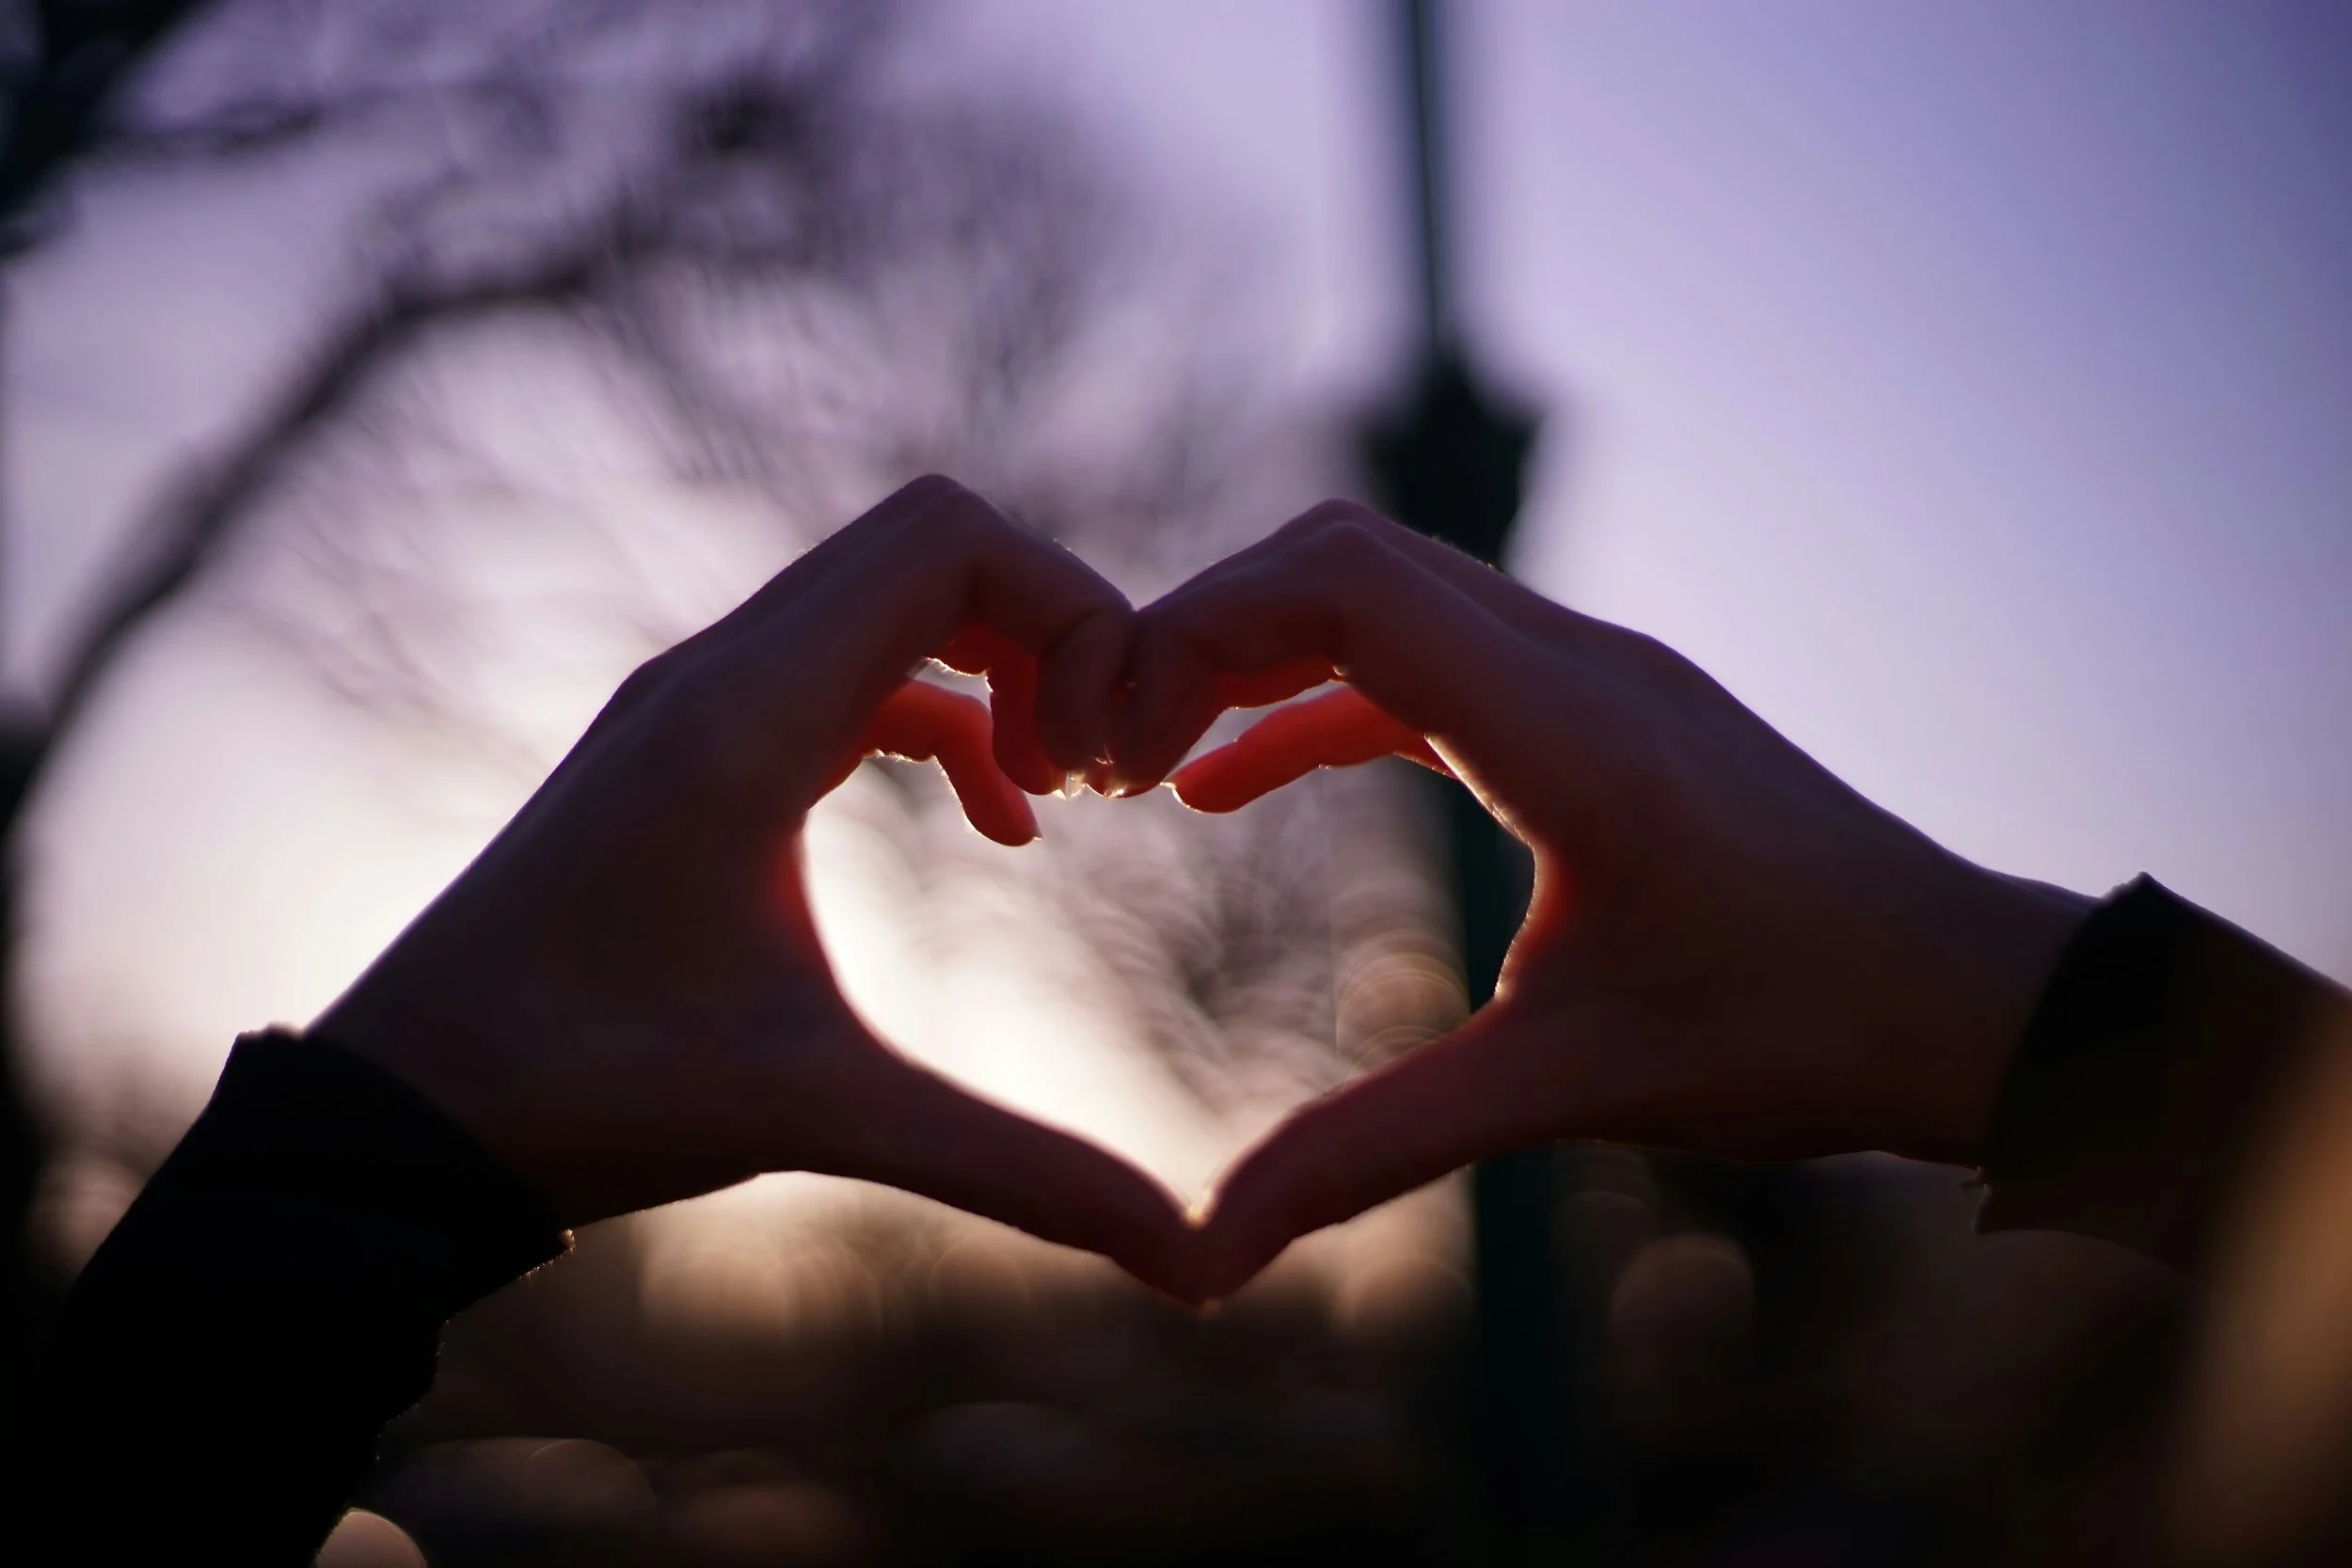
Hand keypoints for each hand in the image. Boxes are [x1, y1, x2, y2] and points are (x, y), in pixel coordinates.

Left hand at [315, 476, 1200, 1299]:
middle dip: (1053, 631)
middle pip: (932, 543)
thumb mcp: (819, 1113)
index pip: (949, 540)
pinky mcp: (693, 747)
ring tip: (1057, 798)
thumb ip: (1013, 1168)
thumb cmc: (592, 1096)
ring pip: (889, 598)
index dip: (1073, 609)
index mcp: (749, 715)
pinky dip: (944, 715)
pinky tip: (993, 827)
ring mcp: (698, 701)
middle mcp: (719, 673)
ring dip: (998, 669)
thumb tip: (1187, 1261)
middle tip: (1101, 773)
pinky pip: (853, 669)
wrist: (409, 1111)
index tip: (1105, 762)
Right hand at [1107, 501, 2092, 1297]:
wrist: (1970, 1002)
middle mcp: (1581, 662)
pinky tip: (1241, 784)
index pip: (1343, 582)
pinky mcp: (1603, 713)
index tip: (1114, 752)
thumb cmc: (1800, 1036)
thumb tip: (1209, 1252)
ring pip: (1387, 592)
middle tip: (1102, 754)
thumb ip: (1377, 1150)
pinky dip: (1324, 701)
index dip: (1198, 632)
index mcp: (1569, 728)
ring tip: (1147, 762)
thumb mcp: (1571, 1089)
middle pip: (1346, 555)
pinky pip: (1430, 664)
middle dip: (1204, 632)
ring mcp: (1598, 673)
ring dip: (1260, 655)